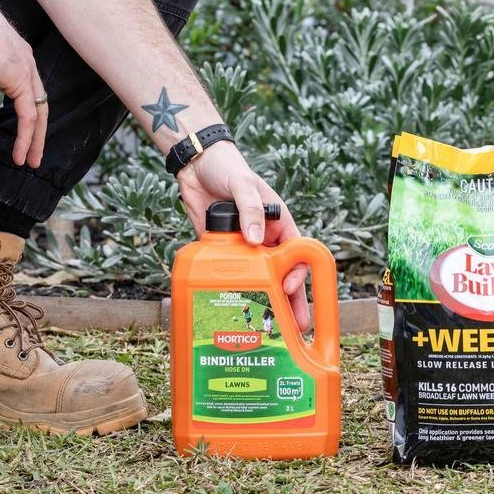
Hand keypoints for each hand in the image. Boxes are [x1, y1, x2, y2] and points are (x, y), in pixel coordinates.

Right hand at [0, 0, 47, 167]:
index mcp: (18, 58)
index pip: (28, 91)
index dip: (27, 112)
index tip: (23, 131)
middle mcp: (28, 65)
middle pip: (39, 105)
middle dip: (38, 132)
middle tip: (35, 154)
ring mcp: (27, 73)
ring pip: (37, 115)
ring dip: (34, 141)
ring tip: (28, 162)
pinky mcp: (21, 83)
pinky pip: (28, 118)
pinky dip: (25, 138)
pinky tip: (20, 154)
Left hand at [177, 142, 310, 330]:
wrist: (197, 166)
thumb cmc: (228, 168)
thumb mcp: (243, 184)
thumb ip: (251, 209)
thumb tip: (258, 240)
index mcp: (279, 224)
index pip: (296, 255)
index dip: (297, 274)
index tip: (287, 287)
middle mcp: (265, 240)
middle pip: (282, 276)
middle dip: (290, 301)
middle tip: (296, 327)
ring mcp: (243, 248)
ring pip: (258, 280)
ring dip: (263, 302)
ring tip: (268, 326)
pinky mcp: (221, 252)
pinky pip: (229, 274)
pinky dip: (233, 290)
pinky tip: (234, 308)